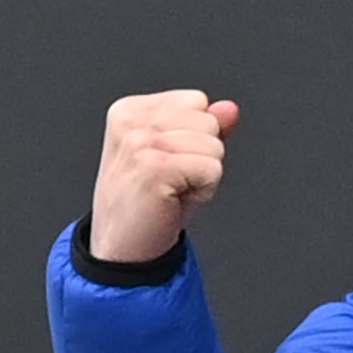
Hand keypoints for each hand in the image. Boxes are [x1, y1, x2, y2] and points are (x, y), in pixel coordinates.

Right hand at [89, 89, 240, 263]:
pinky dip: (204, 192)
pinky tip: (175, 202)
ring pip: (214, 146)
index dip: (195, 138)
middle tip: (171, 183)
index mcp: (131, 110)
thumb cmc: (146, 207)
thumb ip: (203, 128)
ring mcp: (141, 142)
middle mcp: (132, 121)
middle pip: (208, 121)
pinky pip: (213, 169)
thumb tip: (230, 108)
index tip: (168, 165)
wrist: (122, 251)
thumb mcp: (178, 158)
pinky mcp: (155, 167)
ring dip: (202, 176)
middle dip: (202, 156)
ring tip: (172, 193)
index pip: (197, 102)